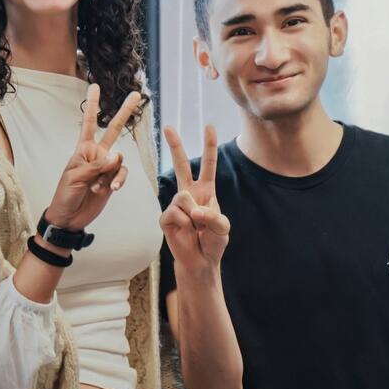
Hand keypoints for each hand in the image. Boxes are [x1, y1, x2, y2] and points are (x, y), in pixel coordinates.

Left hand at [43, 84, 141, 231]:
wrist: (69, 218)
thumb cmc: (65, 195)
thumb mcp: (76, 177)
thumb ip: (97, 165)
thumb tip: (117, 155)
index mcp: (83, 149)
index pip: (89, 122)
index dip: (92, 104)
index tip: (95, 86)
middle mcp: (97, 154)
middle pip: (114, 129)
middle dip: (125, 112)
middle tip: (136, 94)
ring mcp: (106, 167)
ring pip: (119, 160)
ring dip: (112, 173)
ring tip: (99, 186)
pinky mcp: (112, 181)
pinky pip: (121, 174)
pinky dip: (118, 180)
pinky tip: (111, 189)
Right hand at [160, 124, 229, 271]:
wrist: (200, 262)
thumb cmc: (213, 242)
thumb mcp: (223, 228)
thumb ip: (212, 217)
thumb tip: (193, 210)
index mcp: (206, 191)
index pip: (208, 165)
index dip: (209, 146)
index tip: (209, 126)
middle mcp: (189, 194)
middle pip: (182, 165)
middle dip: (175, 146)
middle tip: (168, 127)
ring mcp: (176, 205)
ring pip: (182, 197)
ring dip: (194, 215)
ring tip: (196, 228)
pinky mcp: (166, 218)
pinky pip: (175, 213)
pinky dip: (184, 224)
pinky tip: (185, 232)